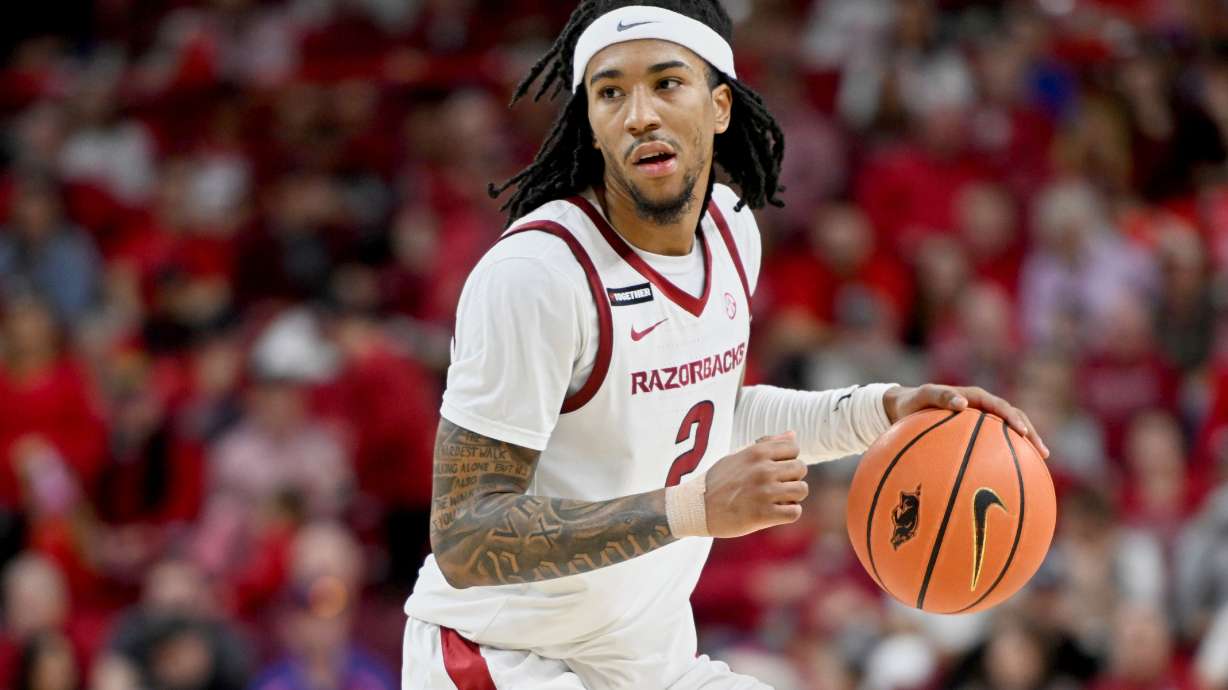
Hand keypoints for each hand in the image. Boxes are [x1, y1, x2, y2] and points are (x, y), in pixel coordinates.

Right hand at [704, 432, 808, 537]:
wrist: (697, 507)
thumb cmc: (719, 481)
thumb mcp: (738, 456)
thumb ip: (767, 444)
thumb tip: (793, 434)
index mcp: (757, 452)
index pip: (794, 448)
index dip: (788, 459)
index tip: (776, 469)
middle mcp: (763, 470)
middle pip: (801, 469)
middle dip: (792, 478)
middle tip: (776, 486)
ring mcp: (765, 492)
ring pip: (802, 490)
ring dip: (792, 496)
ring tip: (777, 499)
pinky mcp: (764, 514)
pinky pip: (795, 512)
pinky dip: (788, 513)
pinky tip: (775, 512)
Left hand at [882, 384, 1049, 458]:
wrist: (903, 409)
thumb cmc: (913, 402)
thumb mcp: (922, 396)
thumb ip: (939, 396)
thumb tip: (960, 402)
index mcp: (976, 398)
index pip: (1002, 407)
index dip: (1014, 419)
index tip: (1022, 433)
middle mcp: (983, 410)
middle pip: (1014, 421)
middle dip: (1031, 436)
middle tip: (1043, 453)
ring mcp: (981, 424)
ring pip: (1008, 435)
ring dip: (1024, 448)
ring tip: (1038, 468)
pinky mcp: (975, 437)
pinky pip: (993, 448)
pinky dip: (1004, 459)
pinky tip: (1009, 480)